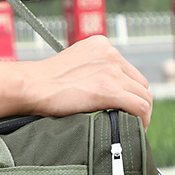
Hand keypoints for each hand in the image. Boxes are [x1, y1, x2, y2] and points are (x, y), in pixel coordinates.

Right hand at [21, 35, 152, 127]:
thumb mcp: (71, 64)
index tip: (124, 106)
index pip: (128, 70)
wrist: (30, 86)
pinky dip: (142, 120)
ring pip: (144, 96)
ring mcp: (111, 71)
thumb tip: (100, 91)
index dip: (129, 91)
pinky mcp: (110, 89)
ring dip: (142, 113)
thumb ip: (90, 70)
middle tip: (130, 119)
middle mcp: (110, 54)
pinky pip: (140, 106)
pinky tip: (135, 128)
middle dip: (137, 102)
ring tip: (133, 126)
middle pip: (140, 83)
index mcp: (101, 45)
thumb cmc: (42, 82)